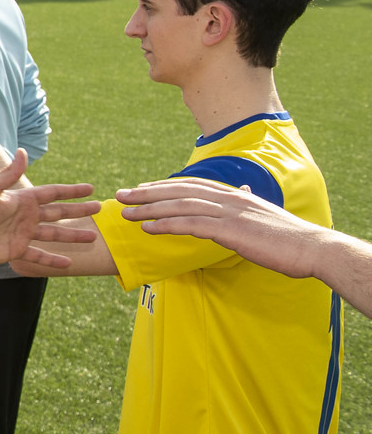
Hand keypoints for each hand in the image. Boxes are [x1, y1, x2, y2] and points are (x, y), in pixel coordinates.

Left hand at [0, 151, 98, 266]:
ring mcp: (22, 234)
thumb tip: (23, 151)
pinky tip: (68, 264)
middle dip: (79, 210)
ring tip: (93, 237)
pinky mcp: (16, 251)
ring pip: (54, 234)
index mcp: (22, 200)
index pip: (53, 193)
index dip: (71, 191)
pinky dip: (53, 261)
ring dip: (73, 236)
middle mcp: (26, 216)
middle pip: (59, 212)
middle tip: (100, 208)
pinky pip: (39, 256)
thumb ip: (8, 173)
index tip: (91, 188)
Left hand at [115, 178, 329, 276]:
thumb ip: (248, 203)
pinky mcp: (230, 231)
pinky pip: (191, 225)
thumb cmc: (288, 236)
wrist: (312, 248)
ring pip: (179, 206)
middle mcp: (228, 198)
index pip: (191, 185)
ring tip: (126, 213)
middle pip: (179, 191)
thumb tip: (243, 192)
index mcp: (234, 194)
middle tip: (122, 195)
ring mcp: (228, 213)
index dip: (163, 186)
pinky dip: (166, 224)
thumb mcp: (263, 215)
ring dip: (149, 209)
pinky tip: (148, 228)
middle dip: (147, 192)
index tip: (142, 188)